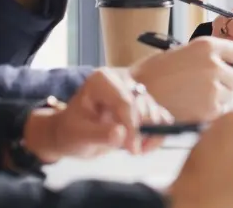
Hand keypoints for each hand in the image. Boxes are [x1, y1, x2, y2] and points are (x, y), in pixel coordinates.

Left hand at [23, 68, 172, 163]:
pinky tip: (147, 145)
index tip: (132, 149)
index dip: (132, 126)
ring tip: (137, 150)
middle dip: (141, 130)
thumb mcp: (79, 135)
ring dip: (151, 132)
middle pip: (142, 104)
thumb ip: (99, 134)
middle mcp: (121, 81)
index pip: (125, 101)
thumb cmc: (71, 132)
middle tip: (133, 152)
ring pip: (154, 110)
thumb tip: (121, 134)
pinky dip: (159, 132)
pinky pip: (160, 116)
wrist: (73, 135)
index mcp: (102, 80)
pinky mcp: (143, 105)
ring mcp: (134, 91)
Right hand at [131, 37, 232, 122]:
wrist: (134, 96)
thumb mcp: (181, 53)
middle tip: (205, 87)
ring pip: (229, 95)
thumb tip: (223, 65)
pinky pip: (220, 110)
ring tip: (193, 97)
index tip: (227, 67)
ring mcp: (214, 88)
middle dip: (224, 82)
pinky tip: (192, 107)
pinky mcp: (210, 110)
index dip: (232, 61)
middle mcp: (214, 65)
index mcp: (207, 46)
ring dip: (218, 98)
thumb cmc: (152, 75)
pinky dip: (210, 112)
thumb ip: (205, 57)